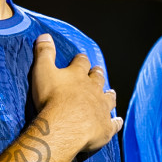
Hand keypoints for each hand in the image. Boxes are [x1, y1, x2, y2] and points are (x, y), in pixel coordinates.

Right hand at [27, 34, 121, 155]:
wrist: (64, 126)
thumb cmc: (51, 98)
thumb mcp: (42, 71)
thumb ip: (44, 53)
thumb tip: (45, 35)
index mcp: (78, 75)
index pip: (81, 63)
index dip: (81, 60)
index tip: (81, 58)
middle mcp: (93, 89)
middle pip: (98, 78)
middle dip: (97, 74)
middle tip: (98, 70)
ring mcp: (101, 107)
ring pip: (109, 98)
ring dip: (109, 94)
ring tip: (111, 92)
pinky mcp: (105, 126)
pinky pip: (114, 123)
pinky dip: (116, 121)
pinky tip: (118, 120)